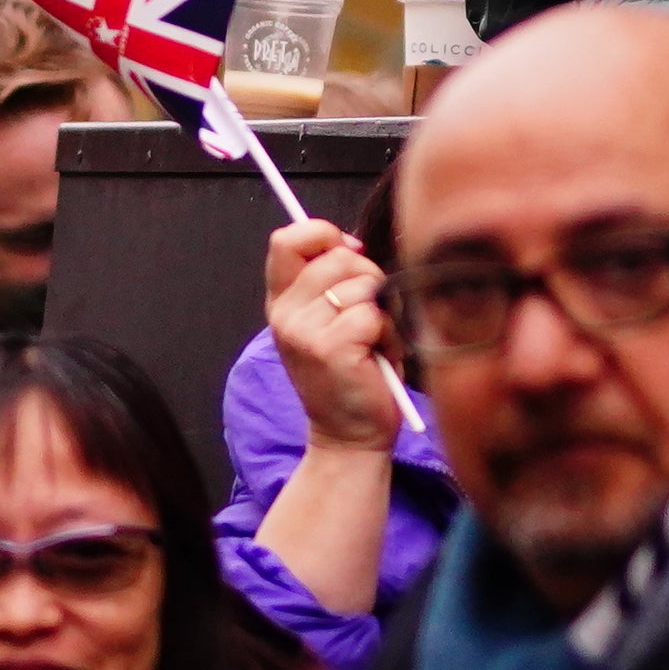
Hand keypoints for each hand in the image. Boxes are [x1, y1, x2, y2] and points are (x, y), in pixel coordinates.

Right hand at [263, 222, 401, 453]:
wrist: (348, 435)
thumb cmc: (352, 374)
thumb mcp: (329, 321)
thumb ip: (330, 282)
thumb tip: (351, 244)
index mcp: (281, 303)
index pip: (287, 239)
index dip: (324, 235)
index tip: (350, 253)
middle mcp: (285, 315)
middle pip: (337, 257)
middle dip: (368, 278)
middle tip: (368, 314)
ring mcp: (304, 332)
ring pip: (362, 286)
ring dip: (381, 312)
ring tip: (372, 342)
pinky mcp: (332, 348)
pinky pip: (374, 315)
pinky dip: (387, 334)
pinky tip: (376, 357)